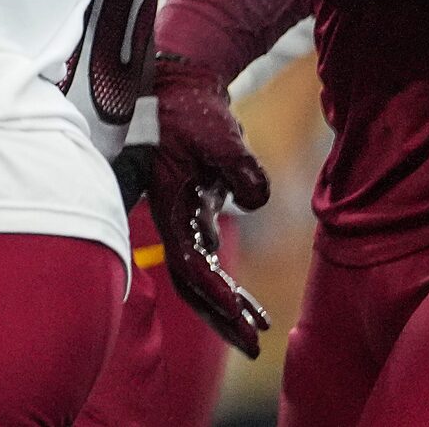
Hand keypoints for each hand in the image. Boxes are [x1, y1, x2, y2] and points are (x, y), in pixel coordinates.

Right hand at [145, 52, 272, 356]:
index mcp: (169, 207)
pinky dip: (225, 281)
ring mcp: (183, 215)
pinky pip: (208, 255)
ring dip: (225, 302)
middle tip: (252, 345)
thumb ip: (241, 172)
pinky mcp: (194, 207)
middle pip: (191, 283)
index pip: (192, 268)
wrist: (174, 83)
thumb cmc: (187, 109)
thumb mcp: (219, 137)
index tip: (245, 324)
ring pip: (200, 274)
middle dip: (219, 317)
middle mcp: (173, 219)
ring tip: (258, 327)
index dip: (217, 299)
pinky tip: (245, 297)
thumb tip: (252, 201)